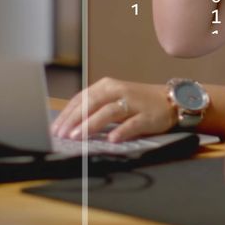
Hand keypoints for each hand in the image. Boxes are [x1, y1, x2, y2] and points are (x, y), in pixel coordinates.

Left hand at [50, 77, 176, 141]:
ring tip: (78, 136)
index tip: (55, 128)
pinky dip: (122, 131)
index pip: (81, 99)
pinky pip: (133, 123)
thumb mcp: (113, 99)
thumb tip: (69, 125)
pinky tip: (112, 139)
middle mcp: (118, 91)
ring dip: (92, 124)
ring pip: (109, 112)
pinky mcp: (147, 116)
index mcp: (106, 86)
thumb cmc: (138, 102)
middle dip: (75, 119)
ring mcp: (133, 103)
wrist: (170, 100)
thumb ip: (94, 108)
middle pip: (92, 103)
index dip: (67, 114)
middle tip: (62, 134)